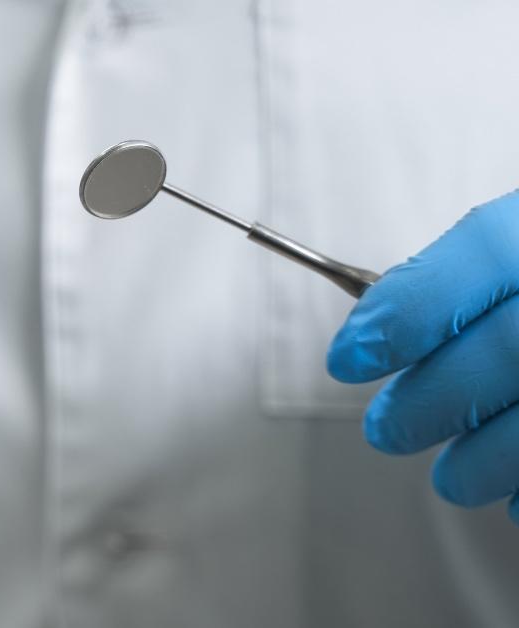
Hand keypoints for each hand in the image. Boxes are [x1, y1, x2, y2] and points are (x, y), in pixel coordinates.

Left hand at [329, 190, 518, 522]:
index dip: (408, 309)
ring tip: (450, 479)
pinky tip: (518, 497)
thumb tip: (380, 329)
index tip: (349, 357)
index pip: (484, 253)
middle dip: (431, 400)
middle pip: (510, 347)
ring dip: (484, 458)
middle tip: (386, 430)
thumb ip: (470, 277)